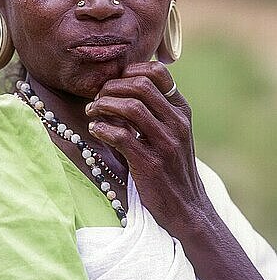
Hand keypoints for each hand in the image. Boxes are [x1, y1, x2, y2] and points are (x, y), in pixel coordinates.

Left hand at [85, 60, 212, 237]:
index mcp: (181, 110)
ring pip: (130, 107)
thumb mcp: (172, 132)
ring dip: (104, 106)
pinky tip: (95, 130)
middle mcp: (177, 122)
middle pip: (140, 85)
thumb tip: (118, 87)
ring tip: (92, 112)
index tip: (113, 83)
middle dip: (111, 87)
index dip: (130, 71)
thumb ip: (154, 110)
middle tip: (97, 98)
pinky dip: (102, 128)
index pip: (158, 72)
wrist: (187, 208)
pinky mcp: (151, 164)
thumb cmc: (171, 166)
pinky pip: (121, 136)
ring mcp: (166, 143)